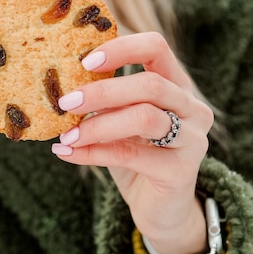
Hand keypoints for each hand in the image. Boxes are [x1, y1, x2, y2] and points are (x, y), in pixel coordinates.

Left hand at [51, 32, 213, 253]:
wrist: (157, 206)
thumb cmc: (133, 152)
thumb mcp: (116, 119)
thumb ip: (103, 101)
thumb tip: (60, 84)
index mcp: (175, 84)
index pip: (156, 47)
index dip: (121, 48)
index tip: (85, 61)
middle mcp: (191, 107)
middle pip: (150, 84)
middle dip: (102, 91)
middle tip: (65, 102)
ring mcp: (192, 139)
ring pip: (144, 117)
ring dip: (97, 124)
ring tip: (66, 134)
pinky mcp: (182, 171)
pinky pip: (131, 155)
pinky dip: (92, 152)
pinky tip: (66, 153)